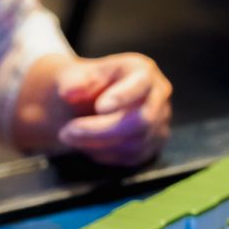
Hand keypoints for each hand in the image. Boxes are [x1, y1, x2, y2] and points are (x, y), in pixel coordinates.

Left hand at [56, 53, 171, 165]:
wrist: (89, 102)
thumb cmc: (86, 85)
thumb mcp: (74, 76)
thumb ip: (72, 81)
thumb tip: (69, 93)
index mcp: (144, 71)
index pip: (142, 83)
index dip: (124, 96)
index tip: (99, 107)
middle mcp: (159, 96)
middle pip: (142, 120)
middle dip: (102, 129)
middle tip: (68, 131)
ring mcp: (160, 122)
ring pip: (135, 143)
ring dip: (98, 144)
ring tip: (69, 136)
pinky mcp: (153, 145)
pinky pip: (132, 157)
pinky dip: (105, 154)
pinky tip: (86, 144)